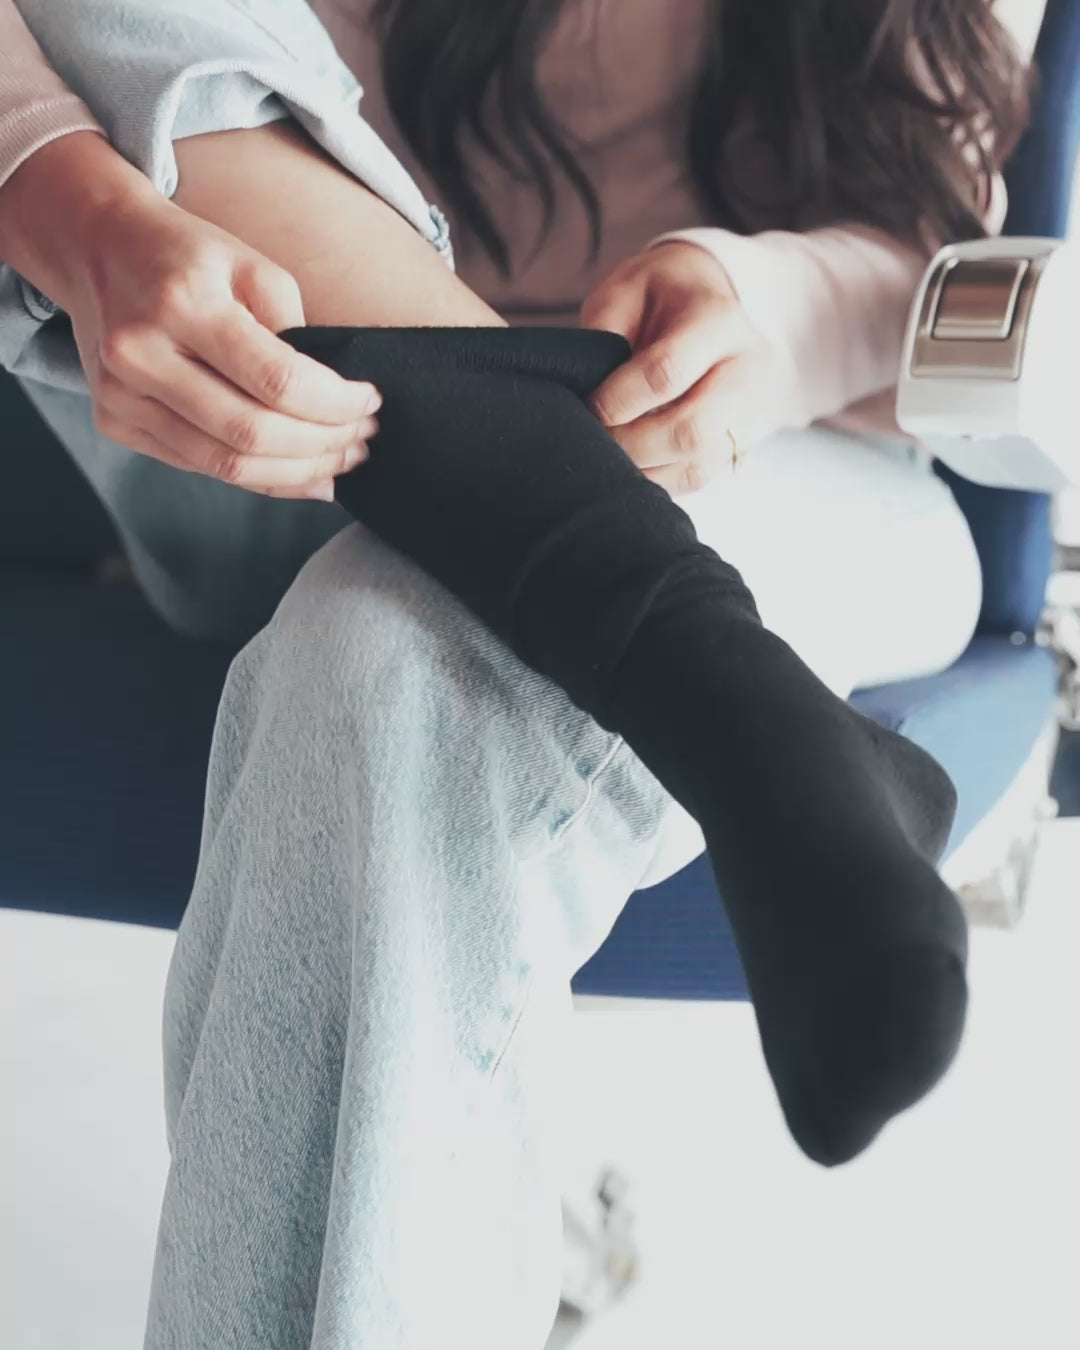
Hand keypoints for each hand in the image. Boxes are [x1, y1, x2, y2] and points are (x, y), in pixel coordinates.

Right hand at [54, 167, 381, 500]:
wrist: (100, 248)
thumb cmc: (189, 256)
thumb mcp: (249, 264)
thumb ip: (293, 329)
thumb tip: (336, 401)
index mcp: (181, 303)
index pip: (276, 380)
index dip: (335, 404)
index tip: (370, 402)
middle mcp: (140, 354)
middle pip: (252, 433)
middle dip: (323, 445)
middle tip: (363, 439)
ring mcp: (120, 396)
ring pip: (226, 464)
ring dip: (297, 472)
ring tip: (341, 461)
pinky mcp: (114, 423)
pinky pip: (201, 467)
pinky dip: (259, 477)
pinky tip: (300, 472)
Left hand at [579, 241, 781, 495]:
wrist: (716, 302)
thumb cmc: (661, 296)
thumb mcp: (626, 289)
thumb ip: (604, 332)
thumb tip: (583, 389)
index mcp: (716, 319)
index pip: (665, 373)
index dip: (616, 400)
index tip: (588, 406)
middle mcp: (747, 369)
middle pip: (690, 432)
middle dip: (630, 445)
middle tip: (595, 439)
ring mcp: (753, 411)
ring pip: (697, 465)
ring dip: (643, 469)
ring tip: (610, 454)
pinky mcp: (745, 441)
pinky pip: (698, 477)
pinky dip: (658, 478)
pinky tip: (634, 462)